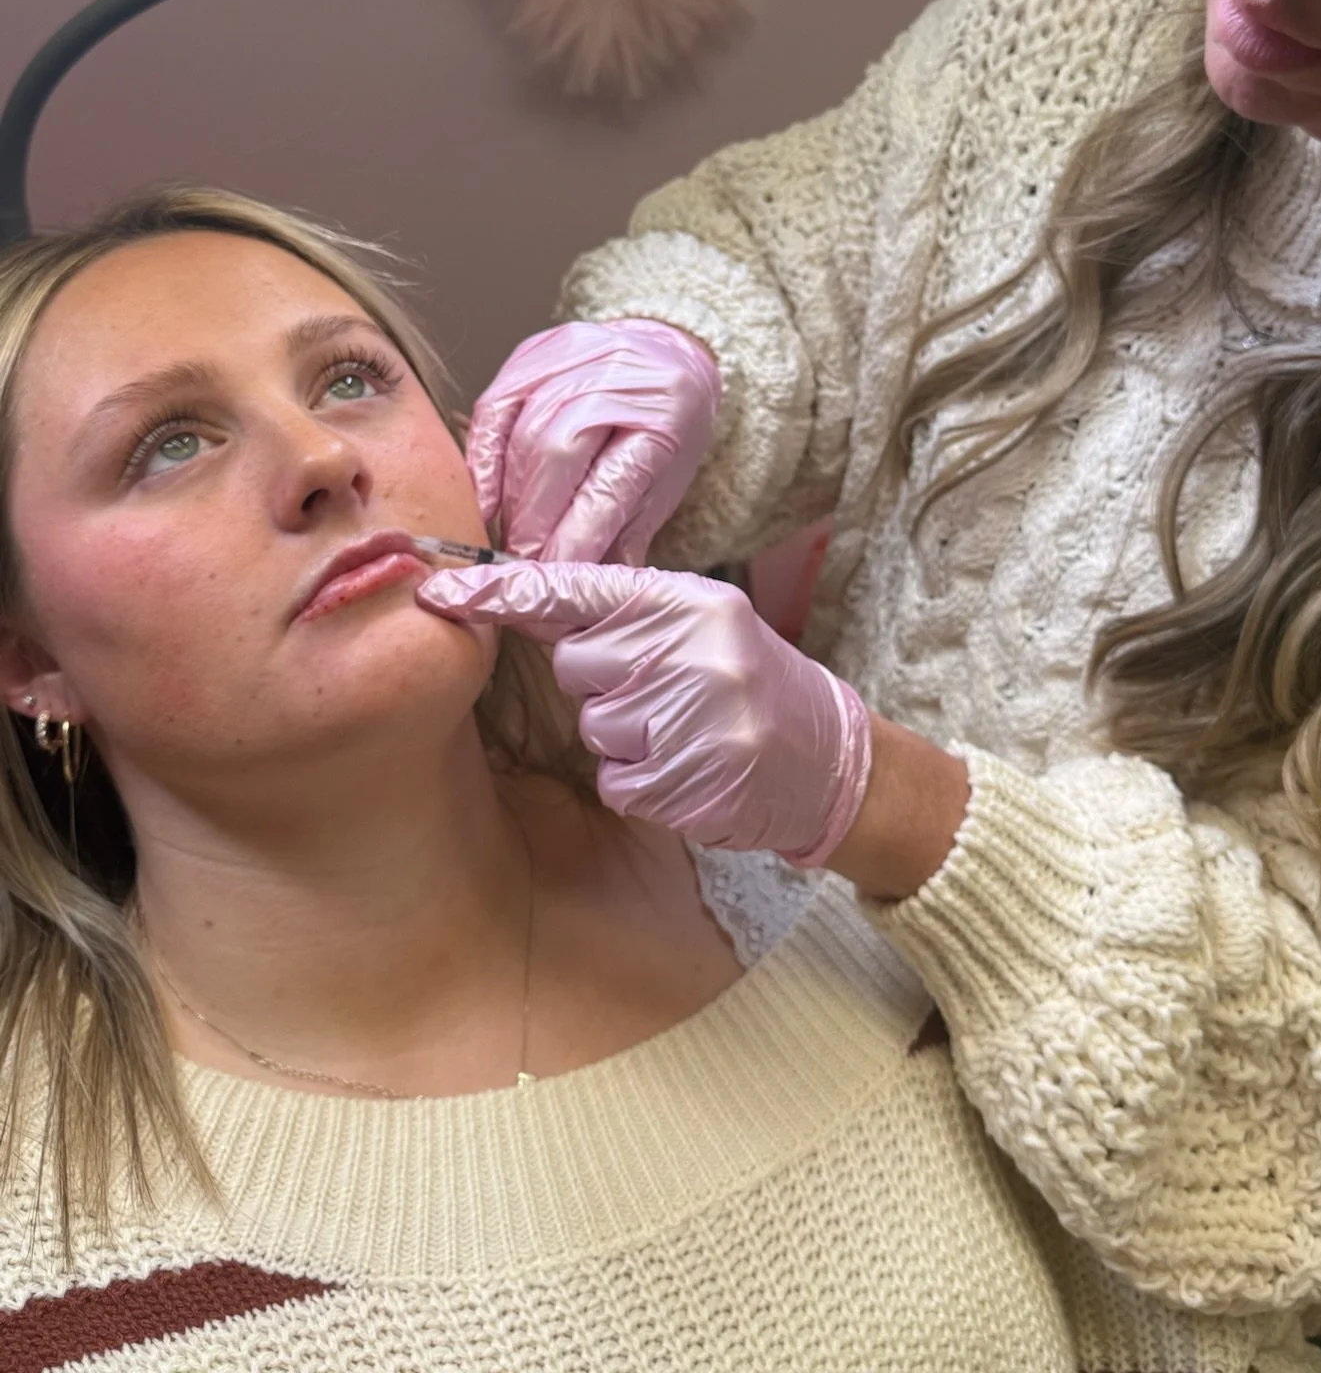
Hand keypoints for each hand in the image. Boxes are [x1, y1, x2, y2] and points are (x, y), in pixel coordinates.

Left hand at [418, 559, 870, 866]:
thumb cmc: (751, 681)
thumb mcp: (701, 622)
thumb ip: (625, 612)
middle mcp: (690, 651)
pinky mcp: (687, 783)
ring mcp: (691, 719)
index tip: (438, 594)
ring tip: (688, 731)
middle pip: (576, 665)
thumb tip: (525, 596)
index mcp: (688, 601)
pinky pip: (618, 780)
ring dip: (627, 738)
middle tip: (666, 691)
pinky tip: (691, 769)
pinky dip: (643, 782)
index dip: (500, 592)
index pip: (575, 589)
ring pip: (595, 727)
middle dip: (605, 684)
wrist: (830, 759)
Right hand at [466, 321, 720, 563]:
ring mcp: (573, 353)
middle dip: (535, 520)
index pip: (611, 484)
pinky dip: (484, 459)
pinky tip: (486, 499)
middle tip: (524, 564)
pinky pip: (494, 407)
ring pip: (522, 433)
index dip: (576, 537)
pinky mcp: (534, 349)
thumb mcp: (666, 483)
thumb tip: (583, 592)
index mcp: (666, 411)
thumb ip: (624, 533)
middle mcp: (619, 373)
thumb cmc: (666, 428)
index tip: (554, 577)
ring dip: (511, 497)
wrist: (665, 352)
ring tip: (511, 538)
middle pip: (558, 452)